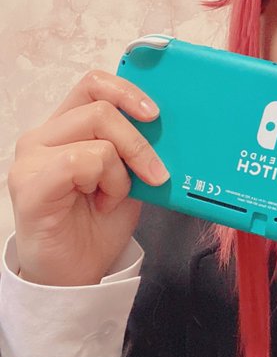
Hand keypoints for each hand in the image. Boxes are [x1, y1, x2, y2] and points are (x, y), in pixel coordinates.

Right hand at [9, 70, 168, 285]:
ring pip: (96, 131)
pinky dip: (106, 180)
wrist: (79, 272)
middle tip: (154, 172)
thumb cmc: (100, 221)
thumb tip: (167, 123)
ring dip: (121, 168)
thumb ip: (137, 145)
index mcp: (66, 127)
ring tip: (113, 195)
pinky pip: (81, 160)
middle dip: (138, 140)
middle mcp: (43, 136)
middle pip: (100, 105)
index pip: (93, 84)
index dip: (127, 90)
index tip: (155, 113)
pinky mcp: (29, 184)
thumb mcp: (129, 173)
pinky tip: (101, 202)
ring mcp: (31, 158)